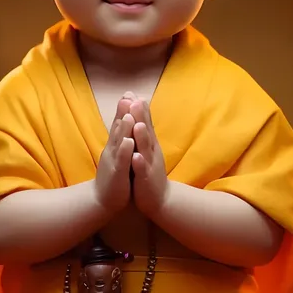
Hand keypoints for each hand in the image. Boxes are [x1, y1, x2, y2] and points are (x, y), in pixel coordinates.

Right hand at [95, 96, 134, 214]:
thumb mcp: (117, 154)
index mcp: (115, 145)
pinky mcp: (117, 173)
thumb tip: (122, 121)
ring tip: (129, 115)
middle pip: (118, 128)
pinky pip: (122, 161)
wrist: (101, 200)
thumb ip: (119, 138)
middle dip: (123, 112)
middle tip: (128, 95)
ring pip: (120, 142)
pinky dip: (125, 150)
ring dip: (124, 128)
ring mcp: (114, 161)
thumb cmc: (113, 175)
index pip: (119, 123)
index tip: (130, 92)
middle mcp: (112, 150)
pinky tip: (129, 141)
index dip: (124, 108)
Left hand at [130, 97, 167, 215]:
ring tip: (138, 125)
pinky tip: (136, 157)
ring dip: (142, 137)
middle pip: (146, 131)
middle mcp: (151, 151)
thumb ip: (144, 132)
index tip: (132, 93)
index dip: (139, 109)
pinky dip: (140, 163)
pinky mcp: (146, 179)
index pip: (144, 123)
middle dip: (141, 117)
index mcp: (149, 144)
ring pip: (145, 149)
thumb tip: (142, 113)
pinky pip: (142, 170)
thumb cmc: (149, 171)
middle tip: (136, 101)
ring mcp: (150, 164)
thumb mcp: (147, 149)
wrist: (160, 199)